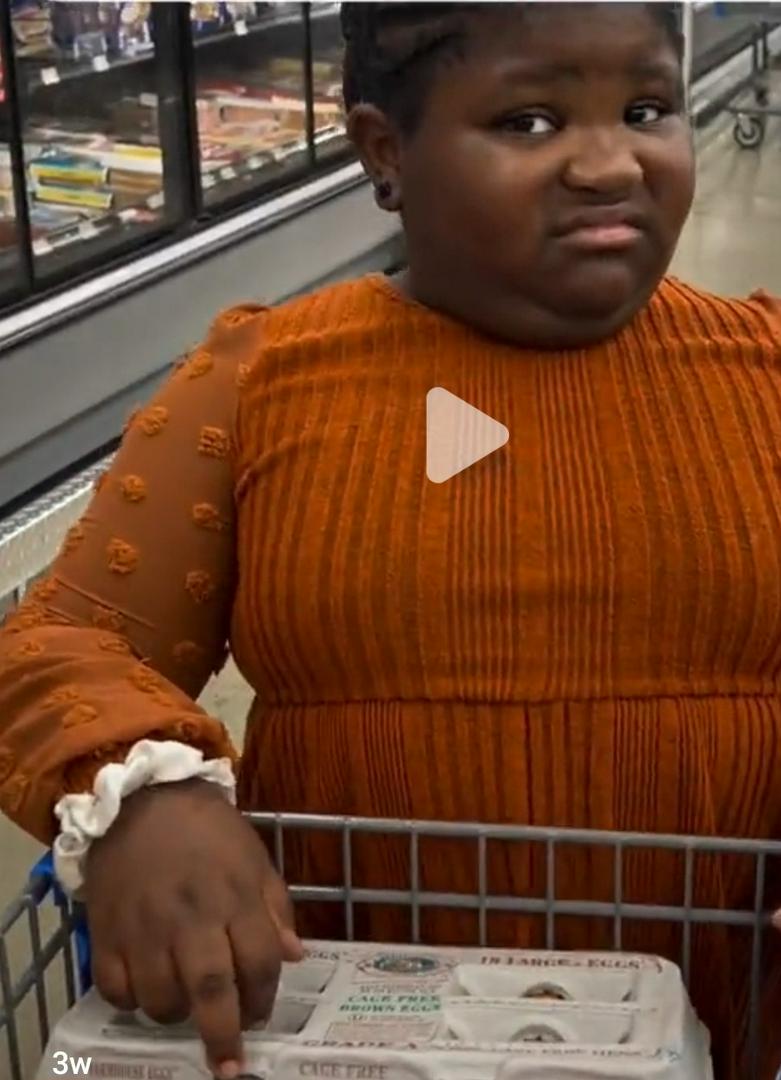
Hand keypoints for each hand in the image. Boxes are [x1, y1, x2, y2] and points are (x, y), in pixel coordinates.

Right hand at [84, 778, 302, 1078]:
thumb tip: (293, 956)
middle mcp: (192, 918)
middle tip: (229, 1066)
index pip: (260, 963)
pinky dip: (131, 1002)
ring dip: (177, 1016)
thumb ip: (275, 907)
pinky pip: (117, 990)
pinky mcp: (106, 932)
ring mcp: (145, 928)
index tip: (261, 1016)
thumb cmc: (207, 829)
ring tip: (185, 1006)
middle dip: (223, 1036)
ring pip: (161, 1000)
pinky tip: (145, 989)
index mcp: (235, 897)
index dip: (265, 998)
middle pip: (212, 992)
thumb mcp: (254, 858)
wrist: (141, 798)